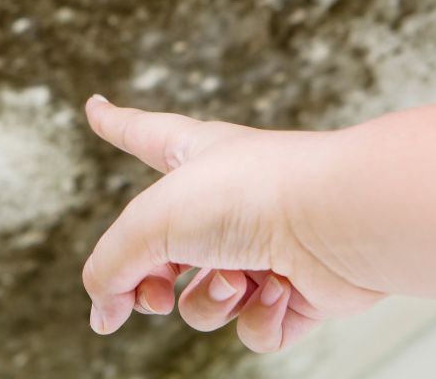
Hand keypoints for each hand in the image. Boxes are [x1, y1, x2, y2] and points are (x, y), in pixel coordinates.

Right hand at [80, 96, 383, 352]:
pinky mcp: (296, 290)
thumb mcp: (151, 222)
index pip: (140, 135)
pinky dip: (259, 318)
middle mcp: (226, 200)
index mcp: (192, 158)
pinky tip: (278, 291)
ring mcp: (261, 246)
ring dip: (210, 301)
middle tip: (155, 292)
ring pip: (204, 301)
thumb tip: (102, 314)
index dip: (114, 124)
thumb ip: (110, 268)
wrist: (338, 220)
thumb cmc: (252, 193)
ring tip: (237, 278)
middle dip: (151, 283)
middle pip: (162, 253)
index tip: (97, 109)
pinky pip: (254, 326)